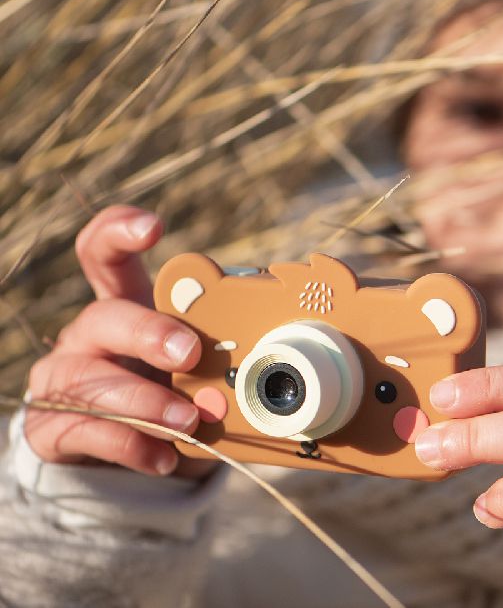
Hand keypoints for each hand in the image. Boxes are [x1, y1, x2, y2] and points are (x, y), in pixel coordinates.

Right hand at [25, 206, 211, 477]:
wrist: (127, 451)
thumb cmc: (169, 389)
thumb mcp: (193, 367)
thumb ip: (218, 359)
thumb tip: (267, 363)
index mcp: (123, 306)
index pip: (103, 255)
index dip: (118, 231)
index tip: (153, 228)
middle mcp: (87, 337)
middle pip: (104, 317)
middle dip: (148, 332)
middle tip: (190, 352)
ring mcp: (64, 380)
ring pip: (93, 382)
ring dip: (147, 402)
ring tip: (189, 420)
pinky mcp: (53, 428)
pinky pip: (88, 432)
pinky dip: (132, 446)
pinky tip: (165, 457)